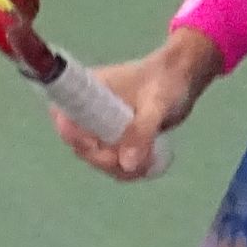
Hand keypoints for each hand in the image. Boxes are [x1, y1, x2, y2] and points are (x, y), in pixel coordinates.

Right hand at [51, 38, 213, 181]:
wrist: (183, 78)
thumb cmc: (166, 81)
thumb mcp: (155, 106)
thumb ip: (141, 132)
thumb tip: (126, 165)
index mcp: (88, 90)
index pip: (63, 116)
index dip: (73, 136)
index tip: (96, 145)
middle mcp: (89, 109)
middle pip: (80, 145)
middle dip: (103, 159)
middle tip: (132, 160)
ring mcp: (102, 125)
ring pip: (96, 157)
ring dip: (117, 168)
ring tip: (147, 162)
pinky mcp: (116, 137)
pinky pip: (112, 160)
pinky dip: (126, 169)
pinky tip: (147, 165)